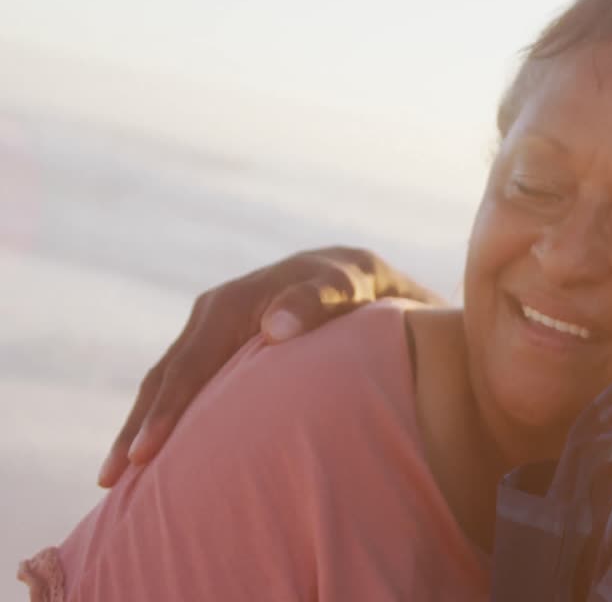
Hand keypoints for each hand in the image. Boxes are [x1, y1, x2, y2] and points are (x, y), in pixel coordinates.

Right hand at [97, 246, 441, 487]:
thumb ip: (315, 302)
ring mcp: (209, 334)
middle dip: (137, 428)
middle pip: (164, 378)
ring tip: (115, 481)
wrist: (353, 276)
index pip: (190, 364)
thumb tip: (276, 327)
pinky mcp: (217, 350)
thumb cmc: (351, 287)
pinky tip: (154, 456)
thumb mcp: (343, 287)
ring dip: (139, 428)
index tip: (146, 453)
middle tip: (113, 479)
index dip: (166, 410)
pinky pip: (182, 386)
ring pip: (164, 384)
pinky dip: (163, 419)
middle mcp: (209, 316)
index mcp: (230, 304)